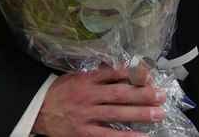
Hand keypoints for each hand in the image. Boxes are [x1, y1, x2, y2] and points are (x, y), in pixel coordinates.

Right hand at [33, 65, 164, 136]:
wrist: (37, 111)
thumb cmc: (60, 92)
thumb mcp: (77, 76)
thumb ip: (99, 74)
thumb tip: (125, 70)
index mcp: (88, 79)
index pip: (115, 73)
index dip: (134, 73)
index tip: (150, 75)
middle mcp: (89, 96)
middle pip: (120, 94)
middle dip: (143, 94)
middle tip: (161, 95)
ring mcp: (86, 116)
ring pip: (116, 114)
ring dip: (140, 114)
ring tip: (158, 114)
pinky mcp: (83, 133)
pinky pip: (107, 135)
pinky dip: (124, 136)